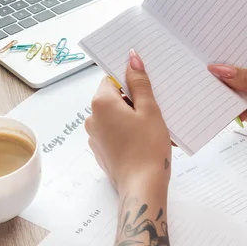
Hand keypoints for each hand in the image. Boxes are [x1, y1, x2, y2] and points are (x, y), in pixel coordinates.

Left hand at [86, 50, 171, 194]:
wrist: (142, 187)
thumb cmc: (148, 147)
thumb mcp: (149, 110)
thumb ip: (139, 82)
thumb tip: (131, 58)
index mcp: (101, 103)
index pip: (112, 79)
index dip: (130, 81)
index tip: (146, 88)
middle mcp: (92, 118)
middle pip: (113, 98)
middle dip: (133, 101)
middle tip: (155, 110)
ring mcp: (94, 137)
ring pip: (114, 117)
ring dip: (131, 117)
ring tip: (152, 128)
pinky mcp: (101, 151)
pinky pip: (113, 133)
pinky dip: (127, 132)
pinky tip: (144, 141)